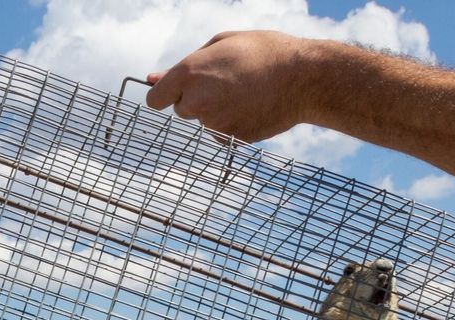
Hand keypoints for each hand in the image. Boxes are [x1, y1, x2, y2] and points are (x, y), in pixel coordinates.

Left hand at [146, 31, 314, 141]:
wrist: (303, 78)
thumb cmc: (263, 52)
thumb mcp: (222, 44)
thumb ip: (183, 64)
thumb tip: (151, 79)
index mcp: (189, 74)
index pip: (156, 99)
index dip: (165, 95)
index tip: (176, 92)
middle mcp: (197, 102)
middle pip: (182, 110)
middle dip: (196, 99)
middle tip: (226, 82)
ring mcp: (214, 124)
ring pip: (205, 121)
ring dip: (217, 110)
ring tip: (245, 91)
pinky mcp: (231, 139)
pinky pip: (223, 133)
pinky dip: (233, 123)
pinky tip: (252, 106)